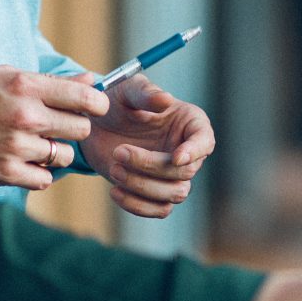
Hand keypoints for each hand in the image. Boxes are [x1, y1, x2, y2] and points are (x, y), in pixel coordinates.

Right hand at [0, 67, 107, 190]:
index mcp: (24, 85)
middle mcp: (23, 115)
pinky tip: (24, 160)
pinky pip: (44, 179)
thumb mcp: (2, 74)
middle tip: (57, 125)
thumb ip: (48, 81)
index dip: (96, 104)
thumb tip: (90, 82)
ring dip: (55, 150)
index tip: (94, 107)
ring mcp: (14, 147)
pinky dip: (39, 172)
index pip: (85, 98)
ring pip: (64, 156)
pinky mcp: (3, 173)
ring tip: (34, 142)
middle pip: (81, 128)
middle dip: (73, 127)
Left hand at [77, 74, 214, 218]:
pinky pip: (160, 210)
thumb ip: (145, 93)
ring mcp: (172, 175)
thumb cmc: (118, 103)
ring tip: (114, 168)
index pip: (205, 141)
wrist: (97, 126)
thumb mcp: (128, 90)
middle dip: (150, 166)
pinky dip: (137, 205)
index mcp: (189, 123)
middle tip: (118, 152)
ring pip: (176, 194)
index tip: (176, 156)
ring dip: (143, 186)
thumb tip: (165, 99)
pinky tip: (114, 191)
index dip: (195, 151)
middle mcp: (187, 151)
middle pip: (185, 172)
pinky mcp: (156, 193)